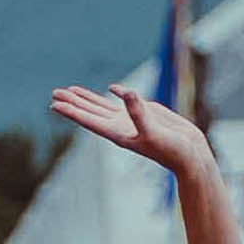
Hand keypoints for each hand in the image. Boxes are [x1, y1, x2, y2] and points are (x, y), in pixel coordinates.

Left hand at [50, 83, 210, 176]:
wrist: (189, 155)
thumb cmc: (172, 150)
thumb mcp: (153, 131)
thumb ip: (138, 112)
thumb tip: (123, 91)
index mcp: (118, 133)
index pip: (89, 120)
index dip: (72, 112)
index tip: (54, 105)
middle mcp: (120, 127)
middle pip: (90, 112)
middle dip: (72, 103)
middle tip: (54, 93)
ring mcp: (131, 120)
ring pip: (102, 107)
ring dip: (86, 99)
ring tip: (69, 91)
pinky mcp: (144, 114)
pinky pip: (124, 101)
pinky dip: (114, 94)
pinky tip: (111, 88)